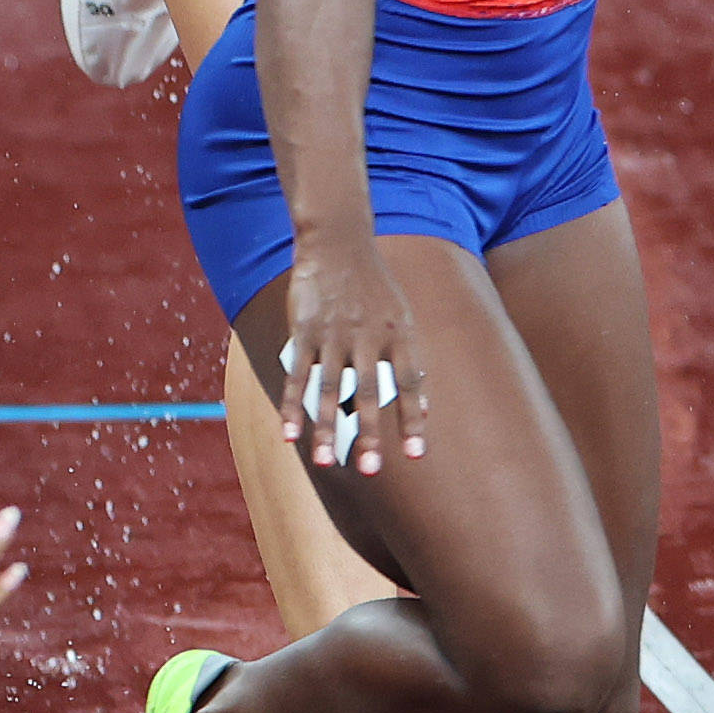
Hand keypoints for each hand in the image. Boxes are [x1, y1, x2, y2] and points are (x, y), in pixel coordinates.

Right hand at [277, 246, 429, 477]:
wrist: (337, 242)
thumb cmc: (373, 288)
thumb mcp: (401, 317)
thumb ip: (408, 363)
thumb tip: (423, 410)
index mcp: (398, 333)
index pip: (409, 382)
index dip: (412, 419)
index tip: (415, 455)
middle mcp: (368, 336)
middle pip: (369, 391)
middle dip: (369, 432)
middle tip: (371, 470)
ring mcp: (334, 334)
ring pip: (329, 388)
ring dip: (326, 428)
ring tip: (326, 462)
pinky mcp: (304, 331)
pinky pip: (298, 375)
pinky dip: (292, 406)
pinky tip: (290, 436)